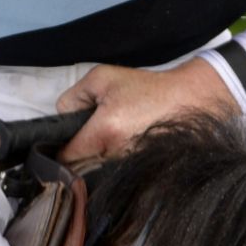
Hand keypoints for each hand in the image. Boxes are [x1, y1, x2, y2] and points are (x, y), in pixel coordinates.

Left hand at [56, 58, 234, 162]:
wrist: (187, 101)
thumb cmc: (146, 88)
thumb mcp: (102, 78)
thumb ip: (72, 97)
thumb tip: (63, 116)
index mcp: (103, 132)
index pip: (66, 156)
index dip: (58, 148)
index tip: (62, 138)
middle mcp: (115, 154)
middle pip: (80, 164)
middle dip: (78, 148)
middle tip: (87, 129)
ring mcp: (128, 165)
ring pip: (96, 167)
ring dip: (95, 153)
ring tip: (110, 132)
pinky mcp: (138, 168)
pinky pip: (113, 167)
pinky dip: (112, 156)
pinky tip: (123, 140)